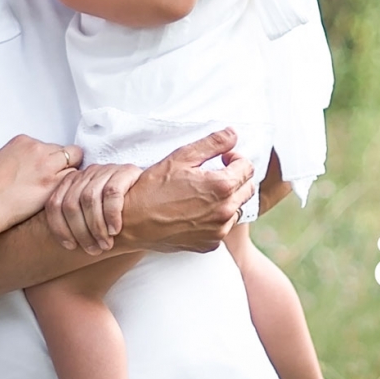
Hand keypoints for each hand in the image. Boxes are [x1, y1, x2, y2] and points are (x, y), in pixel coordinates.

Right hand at [0, 135, 82, 235]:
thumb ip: (9, 158)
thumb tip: (14, 165)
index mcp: (22, 142)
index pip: (50, 146)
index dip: (51, 160)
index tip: (46, 172)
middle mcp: (37, 149)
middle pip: (65, 152)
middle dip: (63, 166)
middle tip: (56, 183)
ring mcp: (47, 165)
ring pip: (75, 163)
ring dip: (70, 176)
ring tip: (61, 191)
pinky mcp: (53, 184)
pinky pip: (74, 180)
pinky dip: (71, 188)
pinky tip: (63, 198)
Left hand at [42, 158, 144, 253]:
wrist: (153, 198)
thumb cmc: (117, 214)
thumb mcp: (92, 216)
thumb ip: (76, 222)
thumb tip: (60, 247)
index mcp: (72, 182)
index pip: (54, 204)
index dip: (59, 228)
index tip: (71, 246)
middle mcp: (86, 174)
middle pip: (70, 204)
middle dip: (80, 232)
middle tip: (93, 250)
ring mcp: (105, 170)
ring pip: (89, 199)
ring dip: (96, 227)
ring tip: (105, 244)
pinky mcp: (124, 171)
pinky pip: (112, 193)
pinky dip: (111, 215)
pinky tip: (116, 230)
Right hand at [112, 129, 253, 254]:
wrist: (132, 222)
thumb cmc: (153, 188)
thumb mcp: (181, 157)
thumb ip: (213, 143)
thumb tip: (233, 134)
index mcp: (222, 186)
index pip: (247, 167)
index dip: (235, 158)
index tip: (222, 159)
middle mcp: (225, 211)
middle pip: (247, 189)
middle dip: (236, 178)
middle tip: (215, 173)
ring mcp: (218, 231)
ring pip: (236, 209)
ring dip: (227, 199)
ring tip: (202, 194)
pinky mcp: (209, 244)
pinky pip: (222, 228)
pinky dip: (215, 219)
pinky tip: (195, 212)